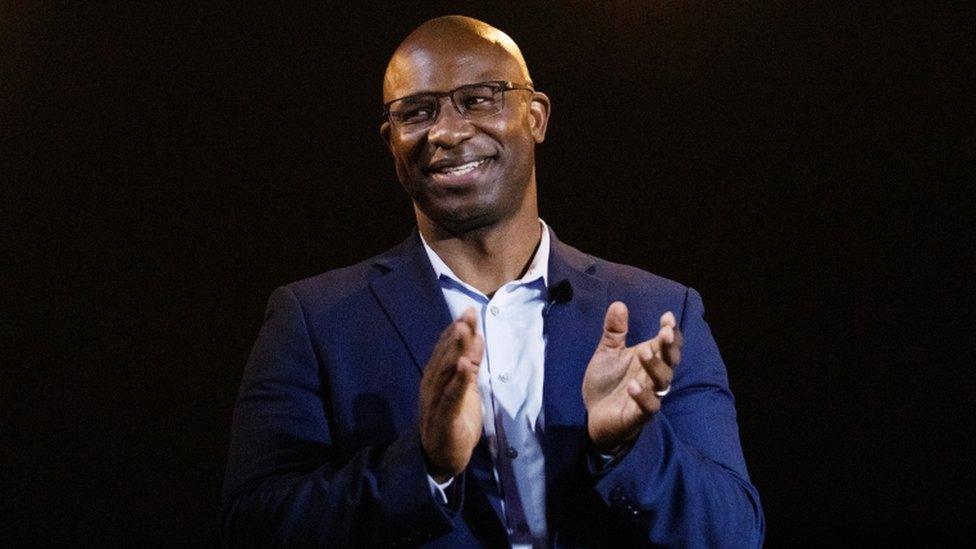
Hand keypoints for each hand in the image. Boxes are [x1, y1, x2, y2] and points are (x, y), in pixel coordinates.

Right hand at [419, 308, 484, 481]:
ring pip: (444, 374)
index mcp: (436, 378)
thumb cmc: (454, 420)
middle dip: (457, 335)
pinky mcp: (443, 421)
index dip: (456, 330)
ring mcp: (435, 403)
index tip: (469, 311)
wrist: (441, 458)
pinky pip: (450, 399)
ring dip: (455, 352)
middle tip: (468, 314)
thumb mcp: (465, 389)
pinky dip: (457, 382)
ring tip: (465, 332)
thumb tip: (477, 337)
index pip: (445, 350)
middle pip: (444, 357)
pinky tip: (464, 367)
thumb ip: (469, 365)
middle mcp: (431, 387)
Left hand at [582, 302, 682, 453]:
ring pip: (662, 382)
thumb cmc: (607, 384)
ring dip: (655, 366)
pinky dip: (643, 397)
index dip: (670, 331)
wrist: (595, 418)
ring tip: (643, 351)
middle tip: (664, 332)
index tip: (667, 316)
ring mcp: (648, 396)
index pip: (666, 344)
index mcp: (648, 360)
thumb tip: (619, 304)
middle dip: (670, 347)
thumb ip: (614, 332)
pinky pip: (648, 407)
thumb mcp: (607, 353)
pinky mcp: (638, 416)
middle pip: (670, 361)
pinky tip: (633, 386)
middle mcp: (652, 377)